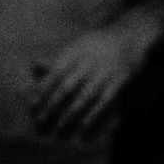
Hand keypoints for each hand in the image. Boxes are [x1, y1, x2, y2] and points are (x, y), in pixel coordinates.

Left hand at [31, 20, 152, 141]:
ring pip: (84, 96)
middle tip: (41, 121)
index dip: (42, 90)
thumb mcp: (77, 45)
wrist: (130, 34)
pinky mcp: (120, 80)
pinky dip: (93, 114)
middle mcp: (88, 61)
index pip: (54, 73)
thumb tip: (33, 67)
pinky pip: (104, 101)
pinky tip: (83, 127)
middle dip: (52, 106)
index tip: (32, 105)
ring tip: (59, 128)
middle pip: (66, 87)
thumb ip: (57, 59)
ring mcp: (105, 71)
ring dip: (70, 114)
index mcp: (75, 51)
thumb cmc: (97, 44)